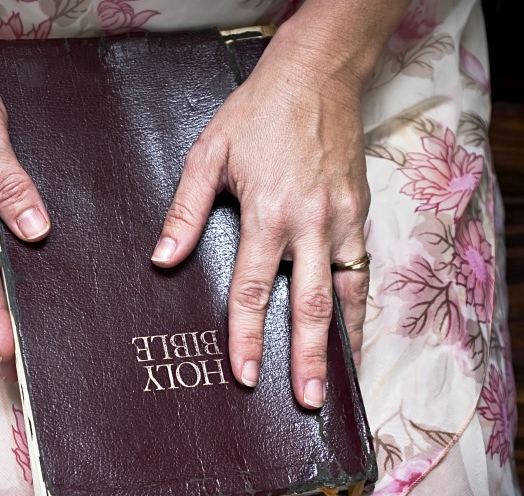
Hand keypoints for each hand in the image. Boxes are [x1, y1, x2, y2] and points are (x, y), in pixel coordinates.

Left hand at [151, 41, 369, 408]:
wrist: (316, 76)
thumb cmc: (257, 112)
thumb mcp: (208, 154)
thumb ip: (186, 211)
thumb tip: (163, 259)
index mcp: (269, 212)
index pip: (254, 289)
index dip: (247, 335)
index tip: (244, 374)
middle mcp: (310, 222)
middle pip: (310, 304)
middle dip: (306, 357)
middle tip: (305, 399)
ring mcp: (341, 218)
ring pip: (346, 290)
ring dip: (343, 338)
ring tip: (340, 379)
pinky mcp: (359, 209)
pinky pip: (362, 265)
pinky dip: (360, 301)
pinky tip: (354, 325)